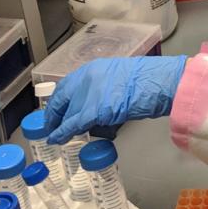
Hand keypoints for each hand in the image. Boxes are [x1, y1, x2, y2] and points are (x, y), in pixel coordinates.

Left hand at [44, 55, 187, 144]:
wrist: (157, 83)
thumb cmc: (148, 80)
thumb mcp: (121, 77)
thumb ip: (106, 86)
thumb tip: (100, 100)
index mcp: (93, 69)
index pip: (67, 85)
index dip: (59, 100)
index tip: (55, 109)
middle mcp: (86, 79)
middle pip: (62, 98)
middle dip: (54, 113)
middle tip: (50, 124)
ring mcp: (89, 94)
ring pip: (66, 112)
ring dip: (58, 125)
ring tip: (54, 134)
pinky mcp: (94, 110)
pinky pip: (72, 124)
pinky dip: (62, 132)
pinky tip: (57, 138)